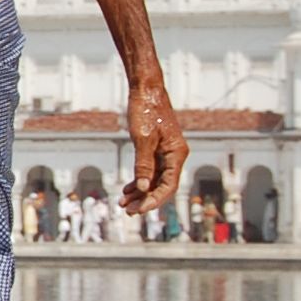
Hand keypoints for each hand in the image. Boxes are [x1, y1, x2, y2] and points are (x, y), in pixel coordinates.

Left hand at [121, 84, 186, 212]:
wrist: (146, 90)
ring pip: (156, 179)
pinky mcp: (157, 149)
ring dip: (141, 193)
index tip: (138, 210)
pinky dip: (140, 180)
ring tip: (124, 203)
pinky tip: (128, 190)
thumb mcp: (142, 138)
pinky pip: (151, 170)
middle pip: (163, 186)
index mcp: (176, 154)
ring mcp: (166, 153)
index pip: (168, 185)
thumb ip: (143, 164)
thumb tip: (144, 188)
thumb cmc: (145, 110)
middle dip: (146, 200)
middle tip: (127, 210)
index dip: (154, 200)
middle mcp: (175, 155)